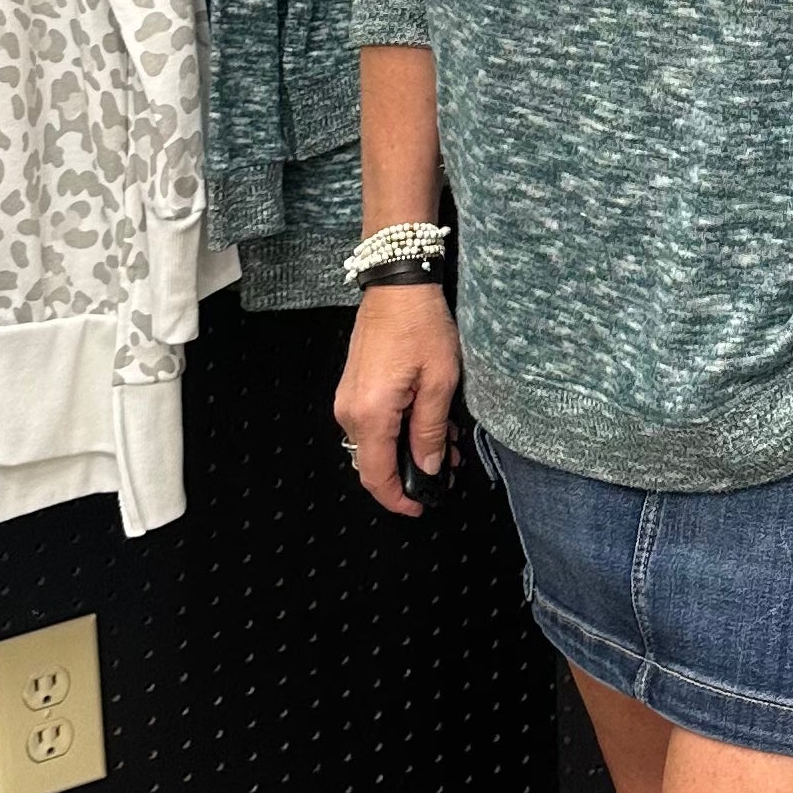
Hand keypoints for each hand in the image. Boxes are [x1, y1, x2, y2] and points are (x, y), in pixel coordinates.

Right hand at [333, 285, 461, 517]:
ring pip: (373, 443)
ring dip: (405, 450)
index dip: (398, 499)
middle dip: (409, 473)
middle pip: (373, 463)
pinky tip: (425, 421)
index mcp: (370, 414)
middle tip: (445, 469)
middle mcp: (350, 411)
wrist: (397, 285)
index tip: (419, 507)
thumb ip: (430, 430)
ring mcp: (348, 398)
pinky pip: (371, 423)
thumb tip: (428, 467)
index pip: (377, 476)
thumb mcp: (439, 382)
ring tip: (444, 443)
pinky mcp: (353, 387)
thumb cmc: (420, 325)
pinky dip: (396, 431)